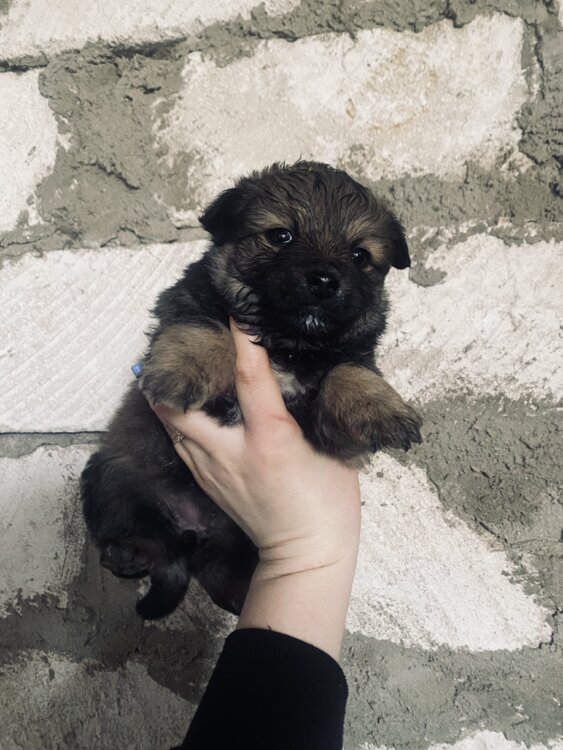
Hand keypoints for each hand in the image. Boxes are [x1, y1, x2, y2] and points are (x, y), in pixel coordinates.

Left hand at [151, 320, 360, 578]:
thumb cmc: (329, 505)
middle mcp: (230, 452)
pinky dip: (178, 423)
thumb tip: (301, 381)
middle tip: (176, 348)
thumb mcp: (332, 450)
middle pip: (179, 406)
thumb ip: (311, 414)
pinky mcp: (207, 485)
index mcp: (270, 439)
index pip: (250, 376)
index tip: (235, 310)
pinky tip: (187, 412)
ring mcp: (212, 471)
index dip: (243, 339)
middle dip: (171, 374)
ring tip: (176, 373)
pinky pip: (181, 445)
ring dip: (170, 399)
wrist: (305, 558)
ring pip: (172, 426)